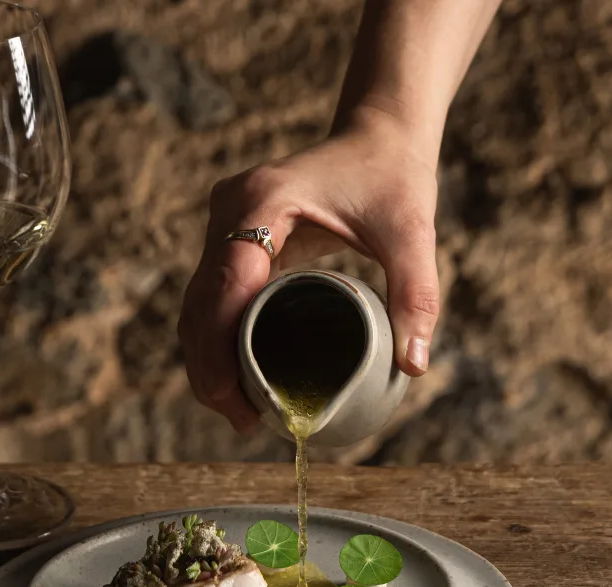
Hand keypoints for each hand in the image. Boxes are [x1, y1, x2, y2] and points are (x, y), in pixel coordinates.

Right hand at [178, 107, 440, 432]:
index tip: (234, 402)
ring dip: (207, 361)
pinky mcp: (230, 238)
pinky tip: (235, 379)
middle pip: (199, 305)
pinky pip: (210, 298)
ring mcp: (223, 223)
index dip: (219, 351)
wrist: (377, 136)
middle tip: (244, 423)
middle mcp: (229, 211)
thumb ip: (415, 295)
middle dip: (210, 369)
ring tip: (239, 414)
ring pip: (196, 306)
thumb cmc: (392, 179)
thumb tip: (413, 366)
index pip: (223, 288)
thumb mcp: (412, 233)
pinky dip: (215, 341)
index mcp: (260, 201)